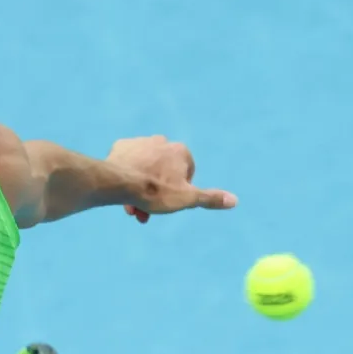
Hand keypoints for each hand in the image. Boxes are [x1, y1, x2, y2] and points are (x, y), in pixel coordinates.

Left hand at [108, 135, 237, 222]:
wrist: (118, 182)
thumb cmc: (155, 191)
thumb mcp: (187, 199)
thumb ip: (210, 198)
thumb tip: (234, 200)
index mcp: (181, 151)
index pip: (186, 175)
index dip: (178, 192)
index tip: (168, 204)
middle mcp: (162, 141)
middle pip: (164, 172)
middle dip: (157, 193)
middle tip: (146, 212)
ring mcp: (141, 142)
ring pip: (146, 168)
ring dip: (142, 187)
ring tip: (133, 206)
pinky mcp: (122, 146)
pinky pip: (128, 162)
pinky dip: (128, 175)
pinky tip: (122, 188)